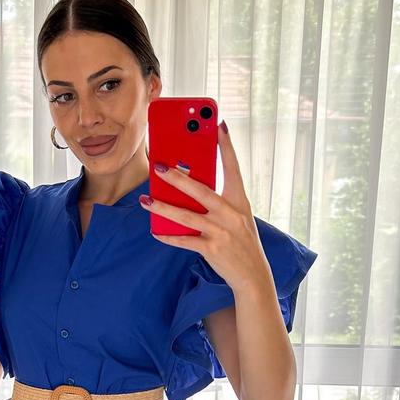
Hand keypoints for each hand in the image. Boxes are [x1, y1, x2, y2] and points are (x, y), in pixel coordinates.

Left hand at [140, 120, 264, 291]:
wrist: (253, 275)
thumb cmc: (242, 243)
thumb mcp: (238, 218)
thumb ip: (220, 203)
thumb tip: (189, 190)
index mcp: (240, 201)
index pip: (234, 168)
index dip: (226, 146)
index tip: (218, 124)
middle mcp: (231, 214)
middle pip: (201, 190)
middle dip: (178, 178)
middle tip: (159, 166)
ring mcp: (221, 232)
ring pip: (186, 216)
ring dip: (163, 208)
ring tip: (146, 200)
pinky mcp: (211, 249)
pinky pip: (184, 241)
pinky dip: (169, 236)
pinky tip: (156, 231)